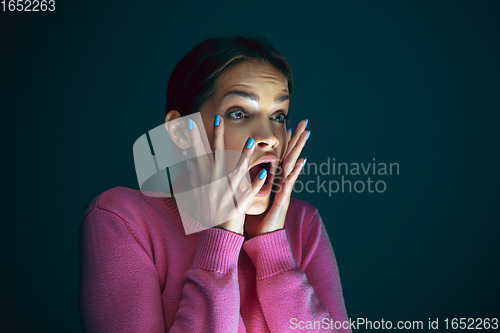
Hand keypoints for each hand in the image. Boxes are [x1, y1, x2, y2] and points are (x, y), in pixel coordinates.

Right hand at [186, 115, 266, 234]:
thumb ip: (193, 179)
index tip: (191, 123)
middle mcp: (213, 187)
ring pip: (235, 172)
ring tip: (251, 141)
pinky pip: (249, 193)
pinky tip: (266, 174)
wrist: (215, 239)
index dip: (195, 139)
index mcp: (203, 183)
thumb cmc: (206, 216)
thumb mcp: (195, 197)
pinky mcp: (238, 206)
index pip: (198, 156)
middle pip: (216, 157)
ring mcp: (225, 196)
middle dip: (218, 137)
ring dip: (243, 157)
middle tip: (220, 119)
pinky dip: (256, 183)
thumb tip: (188, 163)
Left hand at [245, 119, 309, 236]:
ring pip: (293, 164)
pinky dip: (296, 171)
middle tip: (304, 122)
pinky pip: (290, 182)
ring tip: (306, 134)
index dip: (285, 142)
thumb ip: (250, 185)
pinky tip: (302, 161)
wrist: (264, 239)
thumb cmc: (259, 220)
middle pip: (290, 155)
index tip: (289, 126)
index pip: (281, 156)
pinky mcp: (283, 198)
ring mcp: (284, 189)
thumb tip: (240, 175)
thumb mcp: (253, 198)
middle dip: (297, 138)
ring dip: (299, 148)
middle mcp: (281, 183)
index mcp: (274, 181)